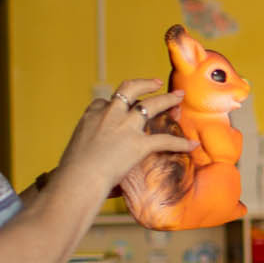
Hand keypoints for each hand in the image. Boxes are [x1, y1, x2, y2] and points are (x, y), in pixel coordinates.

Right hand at [54, 78, 195, 199]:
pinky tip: (192, 145)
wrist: (77, 180)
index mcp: (92, 115)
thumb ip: (86, 146)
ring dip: (168, 99)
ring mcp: (126, 127)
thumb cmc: (71, 172)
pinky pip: (165, 140)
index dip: (115, 103)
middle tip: (157, 83)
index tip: (121, 107)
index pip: (106, 101)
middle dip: (145, 84)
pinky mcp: (138, 144)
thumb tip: (88, 157)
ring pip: (151, 105)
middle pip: (130, 90)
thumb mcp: (75, 150)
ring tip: (179, 96)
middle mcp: (110, 115)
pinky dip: (180, 143)